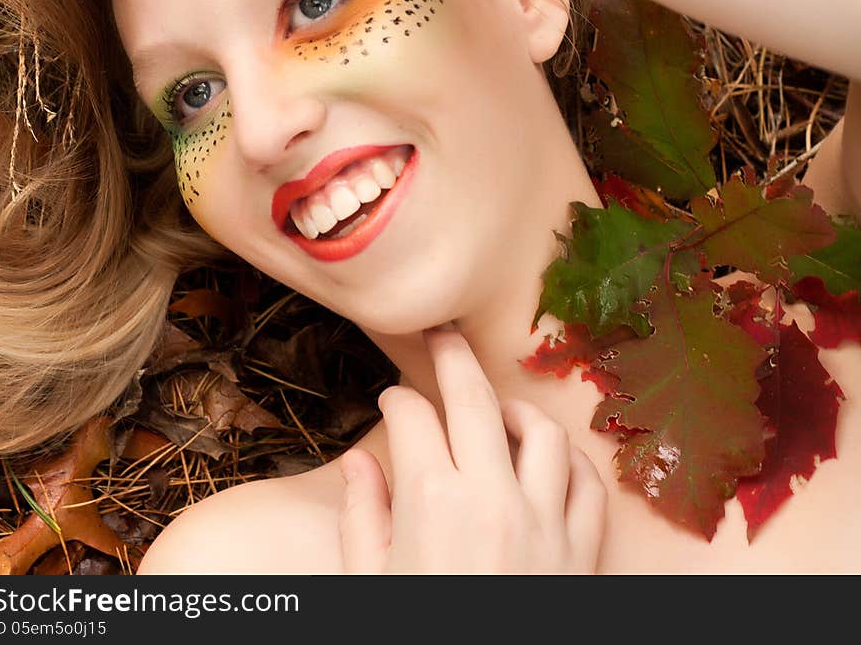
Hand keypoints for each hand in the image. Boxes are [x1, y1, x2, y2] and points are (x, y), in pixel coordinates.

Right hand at [338, 327, 606, 573]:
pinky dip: (571, 463)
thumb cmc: (418, 634)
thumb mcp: (369, 585)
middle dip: (452, 356)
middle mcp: (491, 499)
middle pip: (474, 399)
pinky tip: (549, 459)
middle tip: (441, 335)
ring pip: (541, 433)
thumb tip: (360, 460)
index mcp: (431, 503)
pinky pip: (589, 486)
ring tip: (498, 406)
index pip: (413, 416)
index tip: (392, 397)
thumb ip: (362, 516)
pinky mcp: (581, 554)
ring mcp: (544, 524)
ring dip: (517, 408)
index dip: (396, 397)